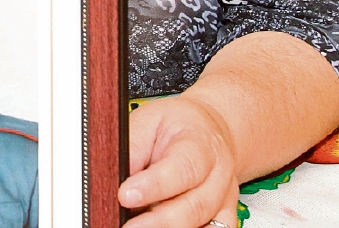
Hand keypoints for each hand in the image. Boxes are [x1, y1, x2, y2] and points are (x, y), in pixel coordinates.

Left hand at [120, 94, 239, 227]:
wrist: (205, 129)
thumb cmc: (173, 125)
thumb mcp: (148, 121)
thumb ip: (133, 149)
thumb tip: (114, 176)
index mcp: (202, 144)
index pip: (182, 168)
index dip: (154, 186)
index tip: (125, 195)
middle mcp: (219, 174)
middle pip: (195, 206)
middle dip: (159, 221)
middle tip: (127, 227)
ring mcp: (224, 198)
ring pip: (205, 225)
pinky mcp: (224, 216)